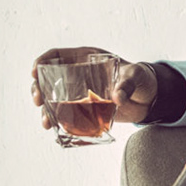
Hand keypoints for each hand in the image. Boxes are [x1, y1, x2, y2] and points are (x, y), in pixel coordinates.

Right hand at [30, 46, 157, 126]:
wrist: (150, 98)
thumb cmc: (142, 79)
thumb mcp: (136, 77)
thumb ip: (127, 85)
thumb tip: (117, 98)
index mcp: (87, 58)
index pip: (57, 55)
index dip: (43, 61)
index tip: (34, 71)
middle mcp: (79, 74)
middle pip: (49, 78)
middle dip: (38, 89)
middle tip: (37, 101)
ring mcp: (81, 93)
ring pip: (55, 99)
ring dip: (46, 110)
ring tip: (46, 122)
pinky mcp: (86, 110)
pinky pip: (67, 114)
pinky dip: (59, 121)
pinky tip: (56, 129)